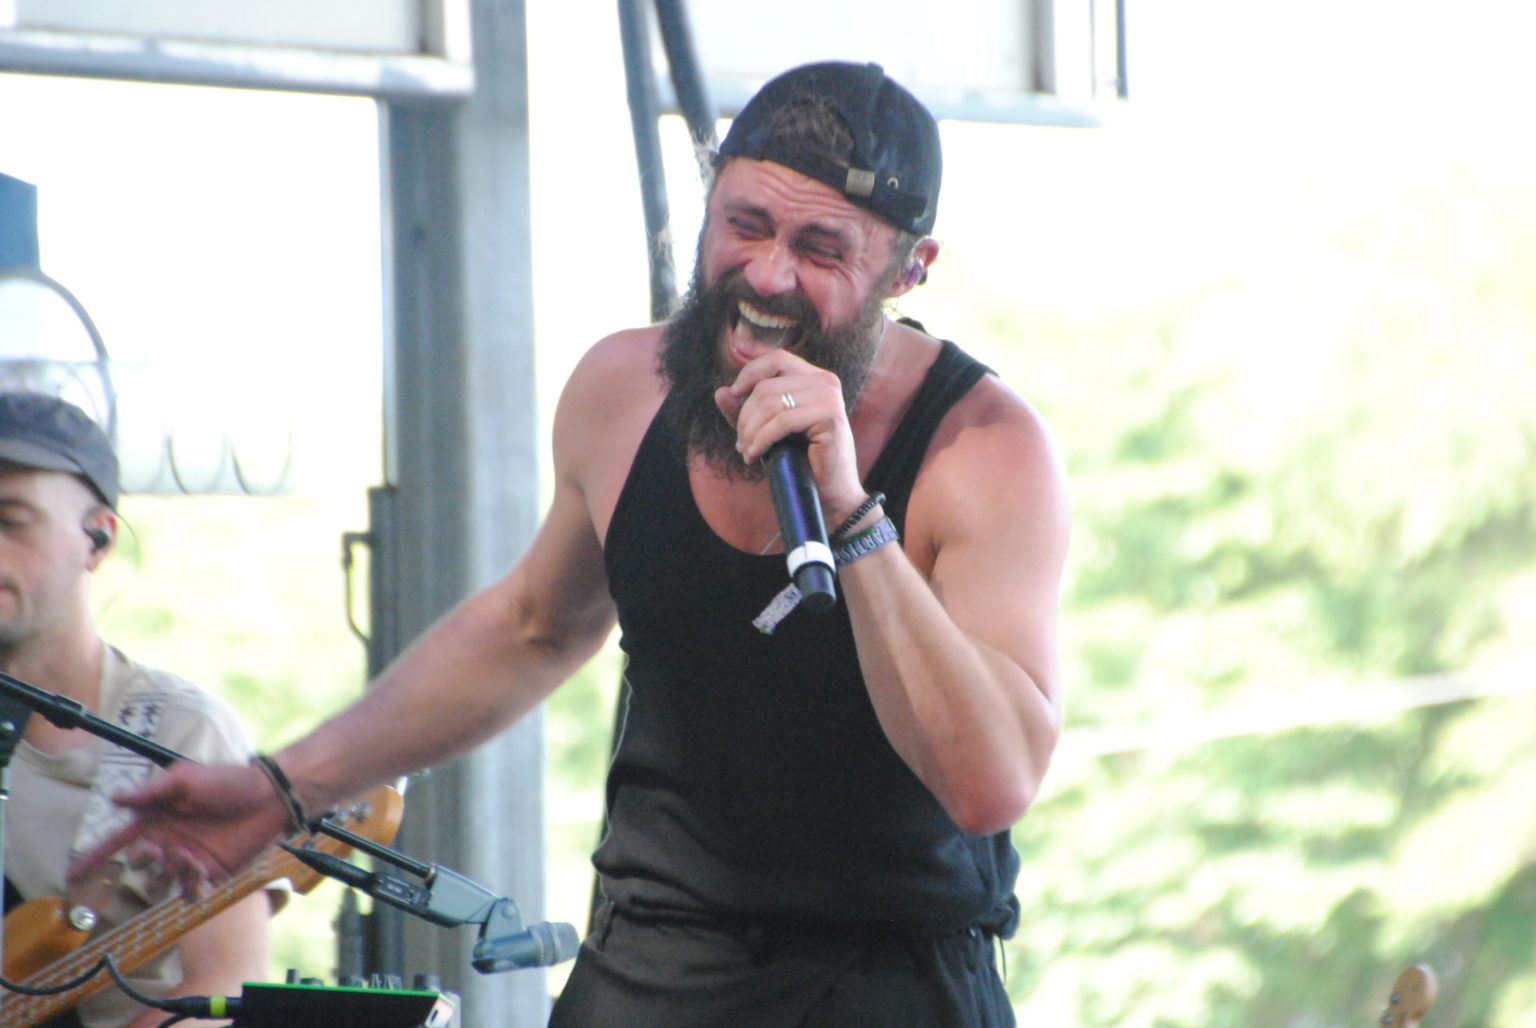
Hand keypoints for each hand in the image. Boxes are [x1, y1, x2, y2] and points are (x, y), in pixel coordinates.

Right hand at [68, 760, 291, 897]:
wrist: (267, 797)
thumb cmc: (228, 781)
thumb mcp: (185, 778)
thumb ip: (150, 791)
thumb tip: (114, 798)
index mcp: (156, 819)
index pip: (116, 842)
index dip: (94, 857)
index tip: (73, 874)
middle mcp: (167, 841)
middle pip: (137, 865)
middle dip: (143, 861)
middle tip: (160, 848)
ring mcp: (187, 859)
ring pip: (159, 883)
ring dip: (168, 873)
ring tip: (190, 856)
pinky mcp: (209, 873)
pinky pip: (187, 892)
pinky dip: (189, 886)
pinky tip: (202, 869)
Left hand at [714, 349, 864, 516]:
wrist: (830, 492)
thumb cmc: (800, 459)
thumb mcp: (766, 429)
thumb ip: (744, 410)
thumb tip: (721, 392)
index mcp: (814, 377)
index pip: (776, 359)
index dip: (750, 372)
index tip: (734, 393)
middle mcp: (825, 381)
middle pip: (767, 386)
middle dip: (745, 417)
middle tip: (741, 443)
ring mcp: (829, 397)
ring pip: (771, 404)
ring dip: (751, 431)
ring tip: (747, 451)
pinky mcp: (830, 416)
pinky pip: (782, 422)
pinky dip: (761, 440)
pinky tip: (754, 455)